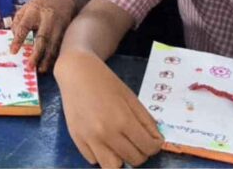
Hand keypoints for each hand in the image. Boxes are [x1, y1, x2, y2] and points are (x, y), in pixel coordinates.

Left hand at [9, 0, 75, 71]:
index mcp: (34, 11)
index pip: (24, 26)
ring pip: (54, 43)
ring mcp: (59, 24)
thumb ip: (18, 21)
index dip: (18, 39)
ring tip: (41, 69)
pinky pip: (61, 45)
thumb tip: (13, 37)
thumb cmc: (41, 5)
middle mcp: (48, 18)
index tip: (13, 51)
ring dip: (48, 58)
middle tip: (30, 66)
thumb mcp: (26, 7)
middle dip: (36, 53)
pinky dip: (56, 55)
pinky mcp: (67, 30)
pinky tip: (52, 64)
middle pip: (42, 37)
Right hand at [56, 51, 164, 167]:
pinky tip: (104, 140)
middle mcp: (106, 134)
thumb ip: (145, 120)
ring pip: (113, 167)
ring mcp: (89, 139)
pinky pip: (94, 160)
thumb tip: (156, 140)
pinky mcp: (77, 140)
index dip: (155, 146)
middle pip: (134, 159)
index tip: (153, 140)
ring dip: (122, 159)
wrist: (76, 72)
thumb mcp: (131, 97)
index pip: (148, 147)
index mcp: (122, 120)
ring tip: (122, 146)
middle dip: (141, 152)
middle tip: (138, 141)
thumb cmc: (105, 82)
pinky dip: (102, 154)